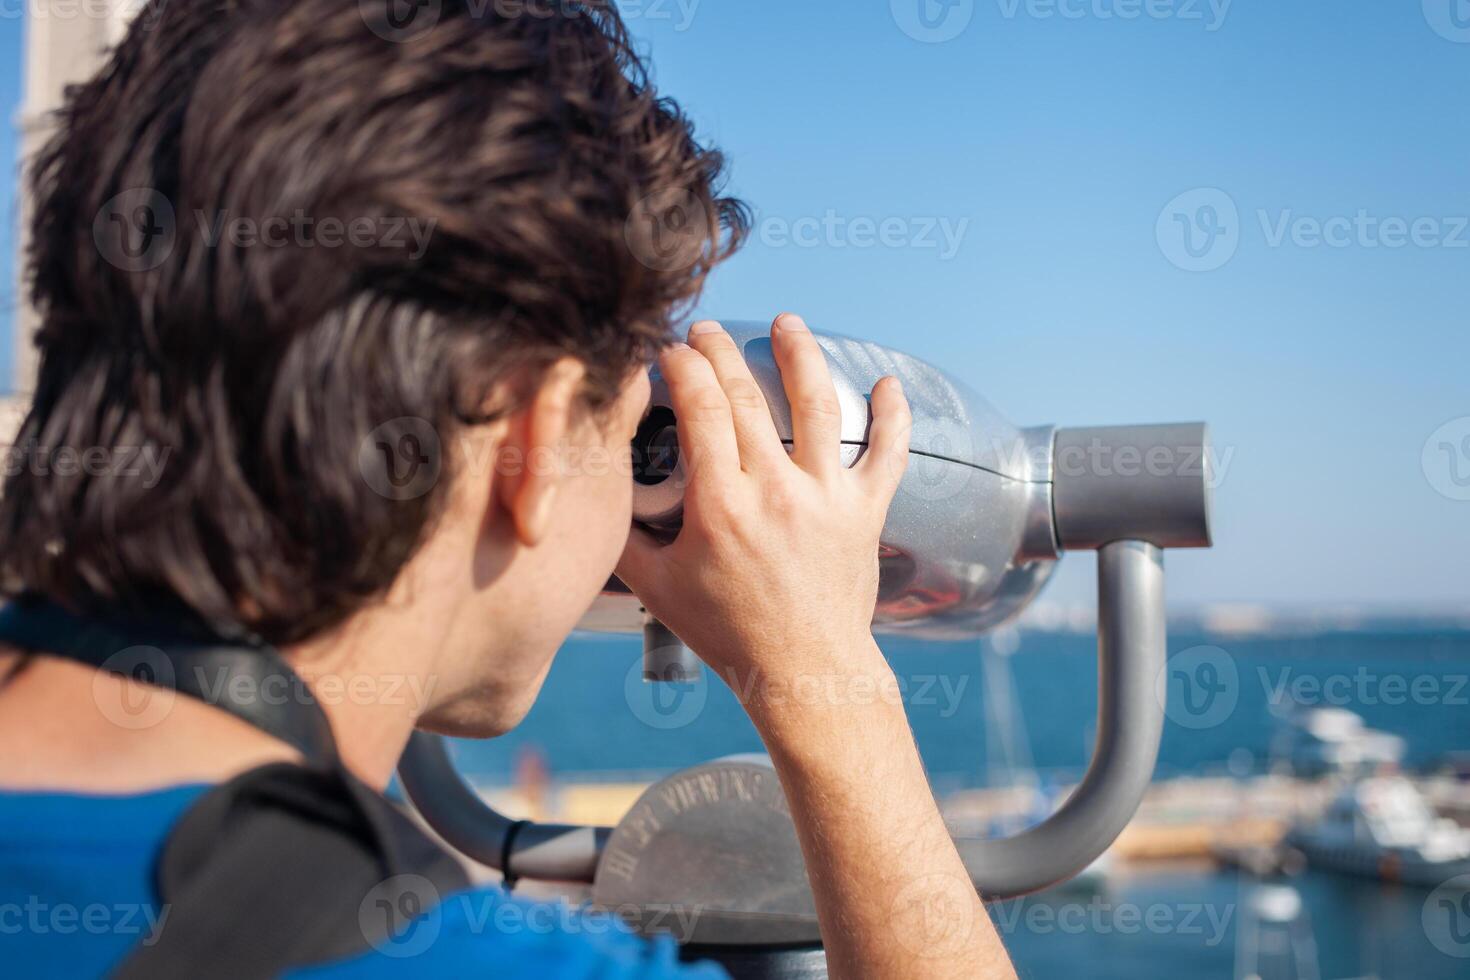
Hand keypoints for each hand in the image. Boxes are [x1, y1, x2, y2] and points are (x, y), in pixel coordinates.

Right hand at [616, 314, 911, 697]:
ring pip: (818, 406)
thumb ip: (624, 537)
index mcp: (721, 504)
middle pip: (747, 397)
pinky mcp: (865, 512)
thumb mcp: (658, 588)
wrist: (803, 671)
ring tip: (786, 323)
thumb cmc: (728, 633)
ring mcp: (826, 497)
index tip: (670, 350)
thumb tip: (600, 493)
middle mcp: (776, 489)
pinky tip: (888, 383)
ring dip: (800, 356)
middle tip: (706, 330)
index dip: (683, 367)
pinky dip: (893, 417)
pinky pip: (888, 455)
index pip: (700, 409)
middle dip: (720, 352)